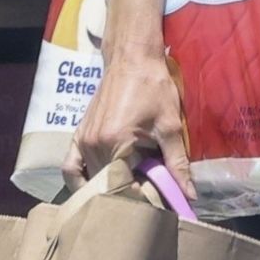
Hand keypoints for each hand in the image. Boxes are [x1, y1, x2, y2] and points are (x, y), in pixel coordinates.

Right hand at [62, 50, 194, 202]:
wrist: (133, 59)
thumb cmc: (154, 88)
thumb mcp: (170, 126)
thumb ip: (177, 163)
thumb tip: (189, 194)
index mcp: (115, 144)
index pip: (124, 188)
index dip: (142, 198)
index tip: (158, 200)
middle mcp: (93, 145)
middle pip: (106, 187)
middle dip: (127, 195)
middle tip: (147, 193)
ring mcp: (82, 141)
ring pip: (90, 180)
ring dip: (109, 188)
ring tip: (131, 187)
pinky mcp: (78, 135)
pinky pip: (70, 167)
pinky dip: (79, 180)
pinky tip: (95, 187)